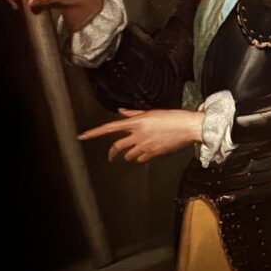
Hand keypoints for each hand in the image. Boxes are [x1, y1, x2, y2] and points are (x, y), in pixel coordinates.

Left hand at [79, 108, 204, 162]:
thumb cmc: (173, 116)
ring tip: (133, 153)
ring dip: (129, 155)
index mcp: (137, 121)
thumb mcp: (152, 112)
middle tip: (111, 156)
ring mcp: (145, 145)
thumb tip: (121, 112)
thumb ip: (134, 113)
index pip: (110, 128)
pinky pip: (141, 158)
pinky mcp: (153, 153)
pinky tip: (146, 153)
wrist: (188, 126)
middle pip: (117, 146)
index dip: (94, 133)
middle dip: (112, 153)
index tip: (82, 137)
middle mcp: (138, 134)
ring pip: (129, 155)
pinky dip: (141, 157)